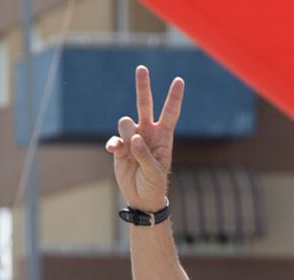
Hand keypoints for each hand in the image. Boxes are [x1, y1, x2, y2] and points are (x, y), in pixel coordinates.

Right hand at [105, 65, 182, 211]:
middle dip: (143, 86)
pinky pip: (114, 139)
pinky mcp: (119, 147)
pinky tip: (114, 150)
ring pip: (125, 122)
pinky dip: (114, 143)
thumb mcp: (154, 172)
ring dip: (126, 133)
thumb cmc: (154, 184)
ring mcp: (132, 138)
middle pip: (145, 104)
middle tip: (142, 68)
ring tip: (130, 150)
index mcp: (163, 137)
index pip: (169, 113)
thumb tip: (134, 137)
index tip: (179, 80)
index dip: (174, 97)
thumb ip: (145, 154)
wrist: (141, 197)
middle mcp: (147, 133)